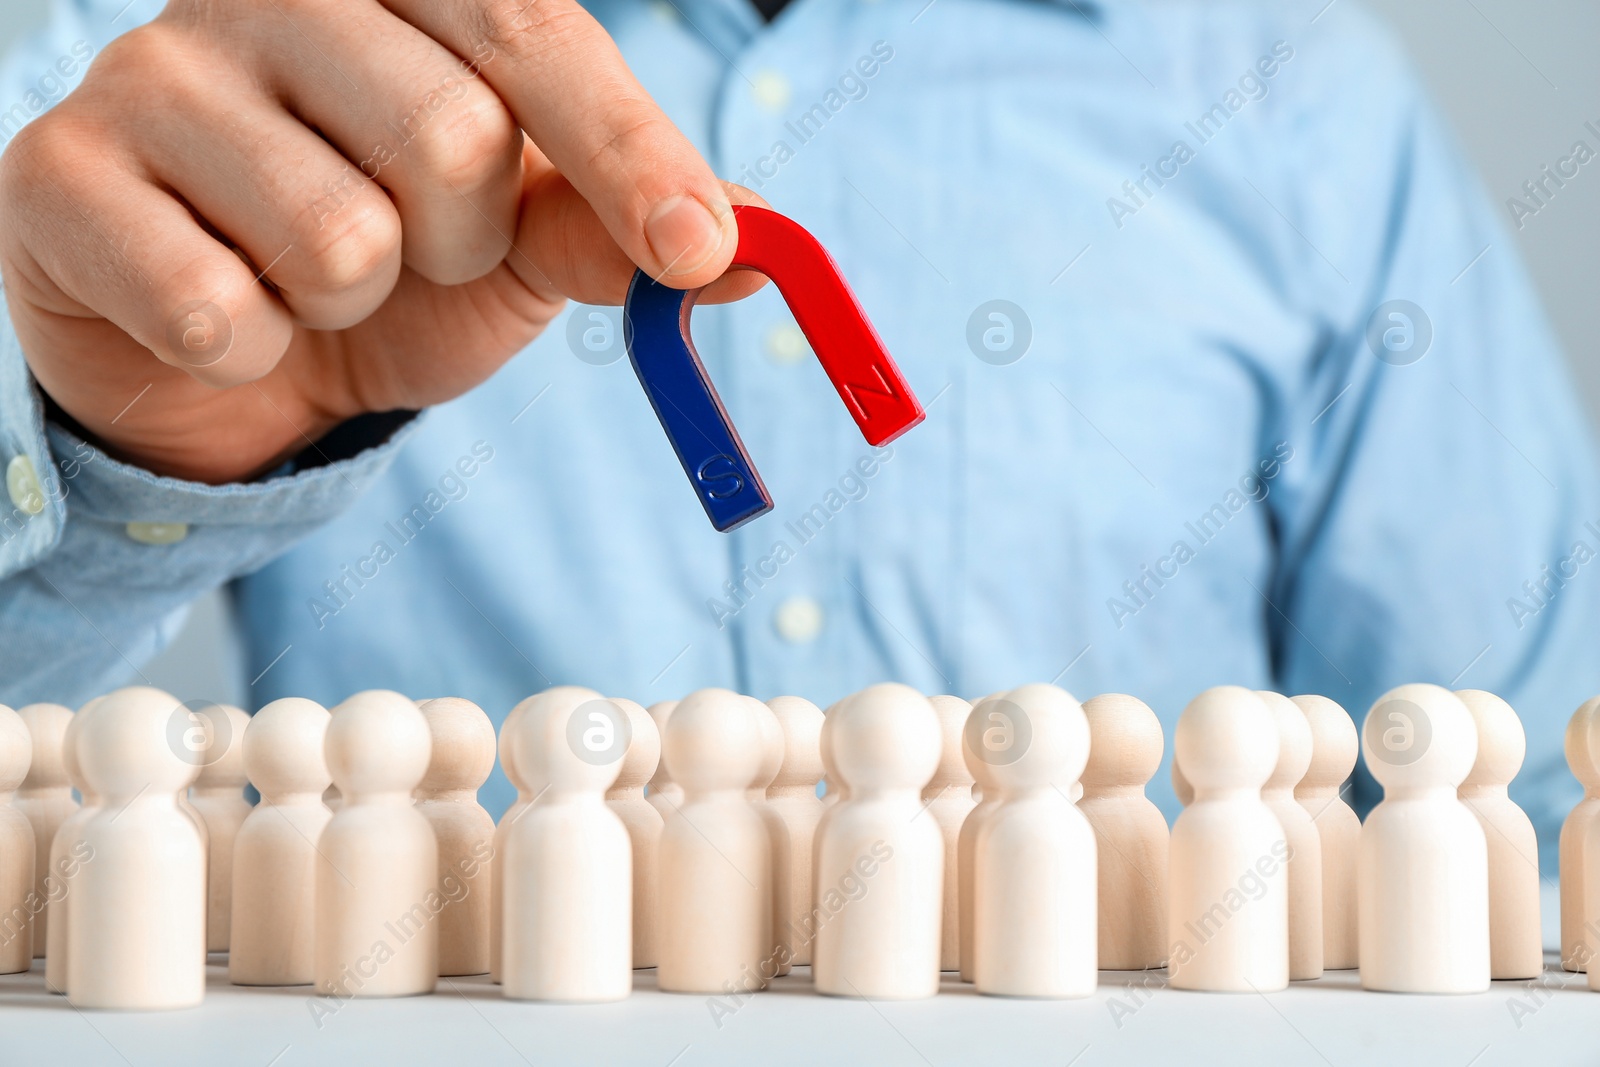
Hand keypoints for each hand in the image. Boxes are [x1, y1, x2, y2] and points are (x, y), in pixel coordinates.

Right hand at [0, 0, 763, 483]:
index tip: (698, 251)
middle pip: (448, 134)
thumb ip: (615, 228)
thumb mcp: (520, 245)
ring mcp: (151, 73)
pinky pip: (214, 306)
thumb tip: (750, 248)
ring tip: (312, 278)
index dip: (627, 149)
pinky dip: (252, 349)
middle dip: (461, 245)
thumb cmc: (392, 272)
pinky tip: (220, 310)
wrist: (228, 351)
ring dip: (353, 305)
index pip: (536, 36)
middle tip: (415, 250)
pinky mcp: (57, 173)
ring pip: (335, 235)